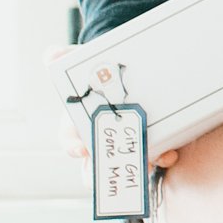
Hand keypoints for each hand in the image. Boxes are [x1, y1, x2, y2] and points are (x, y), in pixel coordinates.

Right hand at [44, 46, 176, 170]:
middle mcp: (104, 140)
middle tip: (120, 162)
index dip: (73, 147)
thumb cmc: (101, 71)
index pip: (71, 142)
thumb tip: (51, 55)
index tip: (81, 148)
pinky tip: (171, 153)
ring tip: (153, 159)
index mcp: (81, 125)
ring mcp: (128, 143)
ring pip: (131, 165)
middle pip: (101, 165)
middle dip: (110, 167)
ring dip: (141, 166)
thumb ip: (64, 56)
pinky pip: (156, 157)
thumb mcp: (82, 61)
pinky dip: (163, 158)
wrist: (132, 67)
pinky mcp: (152, 142)